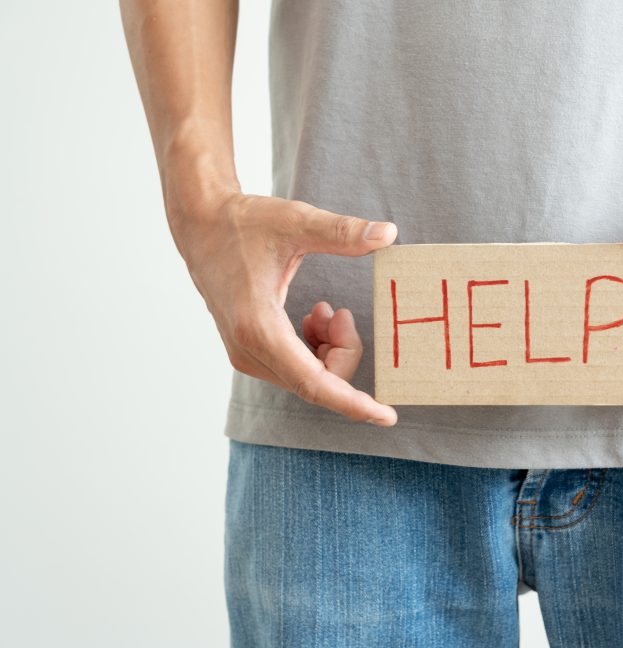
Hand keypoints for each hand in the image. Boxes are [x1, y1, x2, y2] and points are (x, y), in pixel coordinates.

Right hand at [169, 190, 398, 425]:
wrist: (200, 225)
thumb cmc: (243, 223)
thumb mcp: (296, 221)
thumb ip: (343, 232)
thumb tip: (389, 234)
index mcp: (259, 328)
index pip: (315, 384)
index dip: (354, 403)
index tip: (388, 417)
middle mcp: (249, 351)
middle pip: (319, 382)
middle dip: (344, 352)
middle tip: (341, 313)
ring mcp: (246, 355)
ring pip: (309, 378)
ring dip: (330, 350)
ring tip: (326, 311)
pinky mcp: (248, 350)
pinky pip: (296, 369)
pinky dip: (316, 350)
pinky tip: (313, 319)